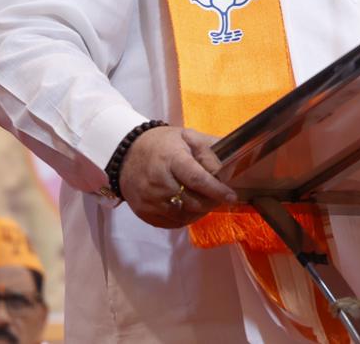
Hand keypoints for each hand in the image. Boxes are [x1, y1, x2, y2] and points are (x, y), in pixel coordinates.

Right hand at [119, 126, 237, 227]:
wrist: (126, 154)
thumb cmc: (162, 144)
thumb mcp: (186, 136)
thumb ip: (209, 149)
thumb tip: (229, 164)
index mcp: (171, 159)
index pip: (197, 178)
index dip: (216, 190)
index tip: (232, 196)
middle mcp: (158, 181)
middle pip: (192, 201)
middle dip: (211, 202)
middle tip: (220, 197)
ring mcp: (149, 199)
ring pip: (183, 215)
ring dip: (200, 212)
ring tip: (207, 202)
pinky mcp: (143, 211)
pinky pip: (171, 223)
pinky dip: (185, 219)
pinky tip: (191, 209)